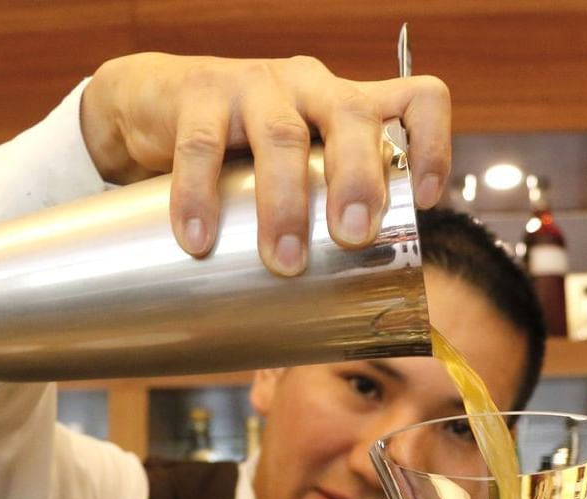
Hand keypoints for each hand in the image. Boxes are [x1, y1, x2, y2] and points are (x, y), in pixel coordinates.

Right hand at [80, 53, 450, 274]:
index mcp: (348, 107)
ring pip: (282, 135)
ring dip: (286, 202)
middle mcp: (312, 87)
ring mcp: (256, 85)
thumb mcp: (297, 172)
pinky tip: (199, 240)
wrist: (154, 103)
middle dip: (359, 181)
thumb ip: (319, 221)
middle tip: (352, 239)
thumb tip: (340, 325)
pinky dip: (200, 197)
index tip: (423, 201)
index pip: (415, 99)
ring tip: (285, 260)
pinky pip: (201, 147)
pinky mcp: (198, 94)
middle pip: (353, 116)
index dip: (432, 144)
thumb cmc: (243, 153)